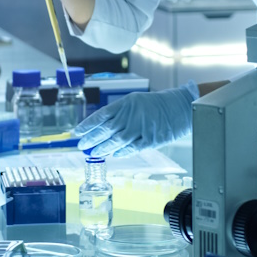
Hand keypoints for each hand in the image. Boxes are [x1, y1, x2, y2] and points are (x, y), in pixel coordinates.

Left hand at [72, 82, 198, 156]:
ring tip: (93, 153)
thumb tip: (101, 128)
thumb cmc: (156, 104)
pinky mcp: (150, 139)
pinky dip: (121, 152)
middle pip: (106, 129)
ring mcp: (141, 128)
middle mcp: (131, 115)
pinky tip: (113, 155)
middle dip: (91, 138)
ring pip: (116, 141)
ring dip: (103, 148)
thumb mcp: (135, 102)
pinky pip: (132, 148)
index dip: (88, 124)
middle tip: (81, 145)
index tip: (78, 132)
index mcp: (126, 104)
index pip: (101, 115)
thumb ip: (119, 113)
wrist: (179, 107)